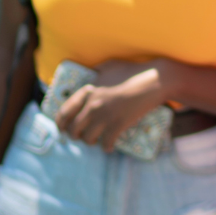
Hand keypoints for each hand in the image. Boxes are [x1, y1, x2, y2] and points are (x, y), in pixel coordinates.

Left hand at [55, 61, 169, 150]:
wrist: (154, 82)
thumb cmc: (133, 71)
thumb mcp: (109, 67)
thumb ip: (96, 75)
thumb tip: (90, 78)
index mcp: (88, 91)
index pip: (64, 112)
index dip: (61, 124)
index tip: (62, 129)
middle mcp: (92, 105)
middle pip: (74, 130)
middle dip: (76, 136)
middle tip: (82, 136)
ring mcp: (105, 116)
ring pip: (88, 139)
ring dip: (91, 142)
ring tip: (97, 140)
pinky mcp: (118, 125)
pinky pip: (106, 144)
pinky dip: (107, 147)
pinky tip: (110, 147)